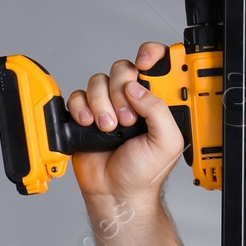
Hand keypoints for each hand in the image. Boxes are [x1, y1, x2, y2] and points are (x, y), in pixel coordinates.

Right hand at [67, 40, 186, 202]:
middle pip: (123, 69)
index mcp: (157, 102)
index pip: (157, 65)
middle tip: (127, 118)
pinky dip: (82, 107)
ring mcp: (109, 105)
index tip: (144, 62)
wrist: (116, 191)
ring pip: (99, 81)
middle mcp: (133, 100)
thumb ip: (159, 110)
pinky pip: (79, 94)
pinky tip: (90, 124)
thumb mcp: (166, 142)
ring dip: (102, 104)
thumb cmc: (144, 172)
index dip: (151, 55)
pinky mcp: (87, 112)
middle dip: (122, 91)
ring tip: (109, 128)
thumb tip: (137, 88)